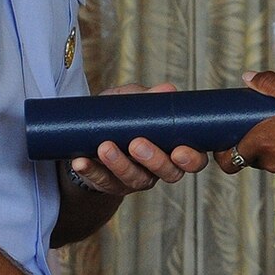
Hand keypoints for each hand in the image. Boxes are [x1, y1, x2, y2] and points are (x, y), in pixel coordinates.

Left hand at [64, 82, 212, 194]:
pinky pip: (102, 181)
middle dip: (154, 160)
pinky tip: (80, 161)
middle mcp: (159, 169)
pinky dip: (90, 171)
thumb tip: (167, 89)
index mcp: (174, 148)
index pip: (194, 160)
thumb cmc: (122, 118)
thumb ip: (149, 98)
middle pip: (169, 174)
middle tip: (137, 144)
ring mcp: (136, 179)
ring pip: (135, 179)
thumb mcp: (134, 103)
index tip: (179, 151)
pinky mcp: (110, 185)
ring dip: (120, 164)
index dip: (191, 159)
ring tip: (104, 147)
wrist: (91, 136)